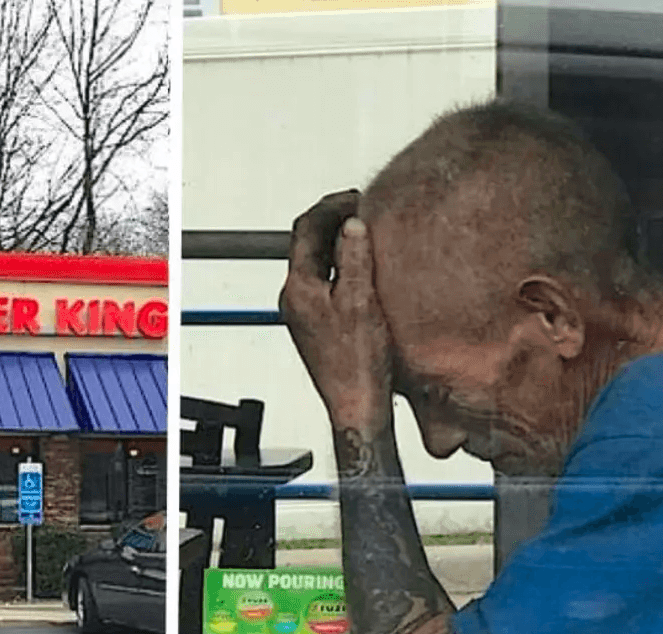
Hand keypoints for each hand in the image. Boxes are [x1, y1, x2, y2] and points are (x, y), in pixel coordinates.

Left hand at [278, 190, 394, 432]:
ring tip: (368, 233)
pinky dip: (342, 266)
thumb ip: (354, 258)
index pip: (306, 229)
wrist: (358, 406)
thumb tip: (352, 224)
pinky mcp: (317, 324)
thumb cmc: (358, 365)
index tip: (356, 198)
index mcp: (298, 289)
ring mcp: (304, 312)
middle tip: (363, 209)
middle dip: (334, 222)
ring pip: (317, 263)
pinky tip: (366, 268)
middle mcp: (294, 298)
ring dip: (339, 243)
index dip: (331, 207)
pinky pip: (325, 282)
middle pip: (308, 243)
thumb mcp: (361, 301)